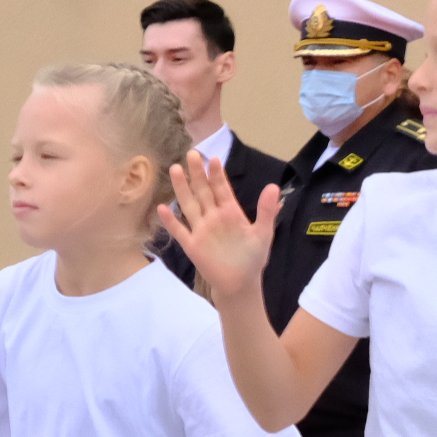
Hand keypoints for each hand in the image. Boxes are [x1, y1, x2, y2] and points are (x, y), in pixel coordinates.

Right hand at [158, 152, 278, 299]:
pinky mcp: (192, 245)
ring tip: (175, 169)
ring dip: (182, 188)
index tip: (214, 159)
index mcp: (230, 212)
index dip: (217, 175)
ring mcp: (201, 230)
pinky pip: (180, 230)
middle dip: (198, 173)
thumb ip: (266, 210)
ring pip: (189, 205)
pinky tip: (163, 207)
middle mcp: (213, 217)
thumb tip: (273, 186)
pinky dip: (171, 221)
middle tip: (192, 153)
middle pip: (203, 191)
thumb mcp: (263, 233)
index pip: (222, 189)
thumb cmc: (253, 258)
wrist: (240, 283)